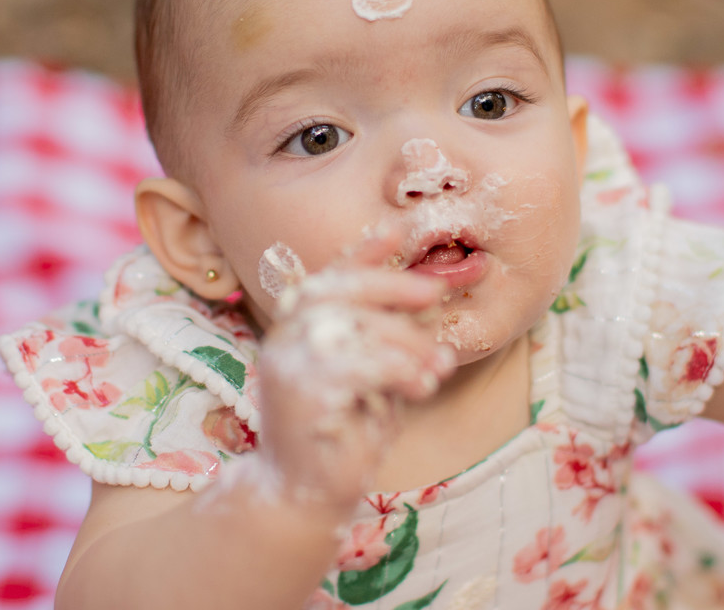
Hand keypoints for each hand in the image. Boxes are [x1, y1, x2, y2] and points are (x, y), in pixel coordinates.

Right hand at [255, 226, 453, 512]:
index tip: (398, 228)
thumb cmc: (344, 431)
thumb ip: (386, 336)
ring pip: (349, 326)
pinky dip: (397, 370)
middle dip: (390, 284)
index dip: (361, 250)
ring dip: (405, 341)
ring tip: (438, 367)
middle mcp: (284, 340)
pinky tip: (420, 388)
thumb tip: (429, 291)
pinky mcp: (296, 397)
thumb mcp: (373, 373)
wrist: (306, 496)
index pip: (329, 276)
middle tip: (435, 293)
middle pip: (335, 289)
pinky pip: (353, 365)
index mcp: (299, 328)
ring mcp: (284, 367)